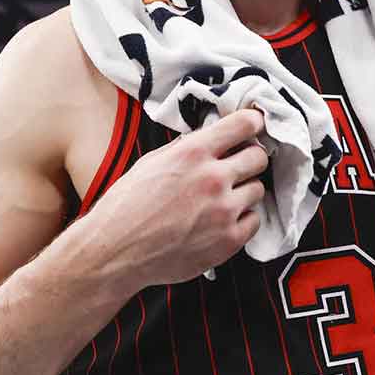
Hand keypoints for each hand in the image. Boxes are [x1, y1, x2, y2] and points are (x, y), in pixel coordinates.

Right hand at [89, 107, 268, 286]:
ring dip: (244, 191)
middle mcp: (212, 178)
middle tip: (237, 167)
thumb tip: (207, 138)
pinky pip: (254, 220)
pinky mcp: (228, 240)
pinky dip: (242, 219)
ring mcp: (223, 211)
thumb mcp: (150, 163)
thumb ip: (184, 148)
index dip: (253, 123)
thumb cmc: (125, 207)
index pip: (244, 124)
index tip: (254, 126)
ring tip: (222, 199)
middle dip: (249, 159)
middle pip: (259, 157)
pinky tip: (222, 220)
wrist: (115, 251)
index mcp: (192, 153)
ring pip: (258, 189)